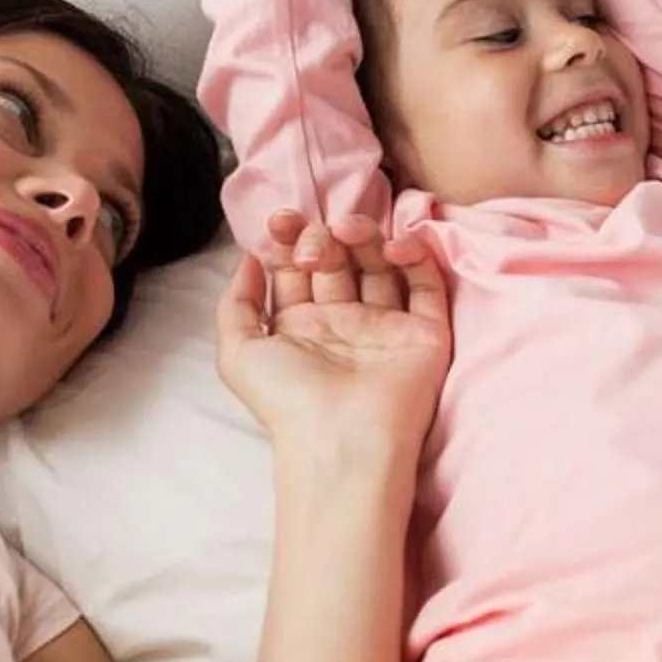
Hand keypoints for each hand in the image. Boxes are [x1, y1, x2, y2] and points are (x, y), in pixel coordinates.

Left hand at [217, 209, 452, 452]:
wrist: (342, 440)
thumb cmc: (286, 400)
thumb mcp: (237, 351)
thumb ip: (235, 302)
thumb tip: (248, 257)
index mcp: (302, 326)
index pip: (298, 268)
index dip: (289, 240)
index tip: (280, 222)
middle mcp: (345, 323)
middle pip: (338, 260)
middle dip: (322, 238)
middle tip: (313, 244)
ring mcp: (387, 327)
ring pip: (381, 264)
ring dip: (365, 236)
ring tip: (349, 232)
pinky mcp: (425, 333)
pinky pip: (426, 285)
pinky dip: (415, 256)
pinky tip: (394, 247)